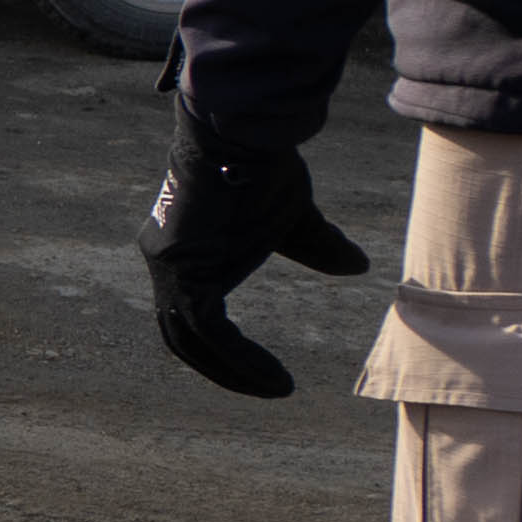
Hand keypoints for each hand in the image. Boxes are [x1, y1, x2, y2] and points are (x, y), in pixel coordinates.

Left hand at [140, 118, 374, 398]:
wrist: (247, 132)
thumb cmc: (265, 165)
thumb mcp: (294, 219)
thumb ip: (316, 246)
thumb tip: (355, 266)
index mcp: (184, 251)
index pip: (191, 315)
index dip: (224, 349)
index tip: (266, 371)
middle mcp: (166, 260)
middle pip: (181, 334)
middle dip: (224, 368)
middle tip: (270, 388)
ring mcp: (168, 263)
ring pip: (190, 338)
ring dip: (233, 371)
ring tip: (277, 388)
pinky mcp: (181, 267)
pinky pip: (206, 330)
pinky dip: (237, 358)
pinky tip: (273, 376)